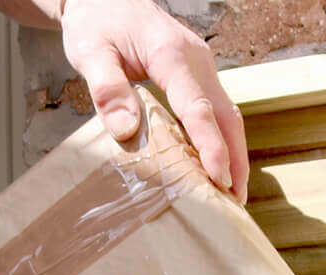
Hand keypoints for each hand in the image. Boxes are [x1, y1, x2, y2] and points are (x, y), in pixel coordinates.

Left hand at [59, 0, 248, 202]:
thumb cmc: (96, 23)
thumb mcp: (90, 52)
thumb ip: (107, 89)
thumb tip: (128, 129)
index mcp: (171, 53)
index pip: (197, 107)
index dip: (211, 146)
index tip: (219, 178)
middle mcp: (196, 59)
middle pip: (227, 114)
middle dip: (235, 158)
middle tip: (235, 200)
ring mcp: (201, 66)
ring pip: (228, 114)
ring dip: (234, 153)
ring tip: (233, 193)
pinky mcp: (198, 75)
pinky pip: (216, 111)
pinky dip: (223, 141)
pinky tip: (218, 167)